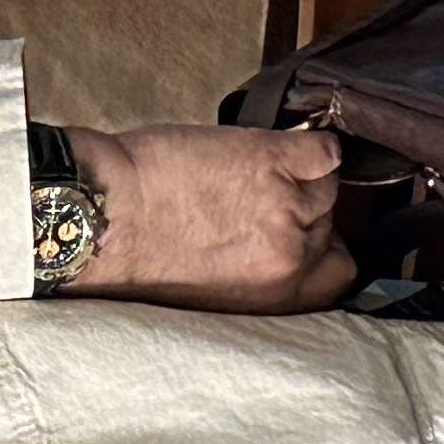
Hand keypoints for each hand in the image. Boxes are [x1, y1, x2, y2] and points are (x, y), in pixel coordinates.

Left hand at [68, 124, 356, 313]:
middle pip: (330, 227)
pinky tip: (276, 149)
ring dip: (297, 178)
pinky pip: (325, 151)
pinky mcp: (274, 160)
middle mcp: (288, 257)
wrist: (102, 218)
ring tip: (252, 177)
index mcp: (272, 298)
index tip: (302, 241)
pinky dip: (310, 145)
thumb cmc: (137, 259)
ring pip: (326, 187)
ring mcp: (285, 206)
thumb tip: (281, 254)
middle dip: (299, 215)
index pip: (340, 279)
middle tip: (259, 203)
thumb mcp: (208, 293)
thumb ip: (255, 278)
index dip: (323, 256)